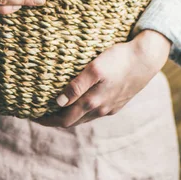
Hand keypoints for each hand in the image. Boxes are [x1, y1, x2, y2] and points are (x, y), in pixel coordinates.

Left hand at [37, 30, 170, 127]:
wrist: (147, 58)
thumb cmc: (119, 59)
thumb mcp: (95, 68)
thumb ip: (77, 86)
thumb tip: (59, 102)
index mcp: (93, 102)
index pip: (64, 119)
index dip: (47, 119)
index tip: (33, 115)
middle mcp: (101, 109)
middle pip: (73, 121)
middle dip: (55, 119)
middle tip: (39, 113)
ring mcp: (111, 107)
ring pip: (85, 117)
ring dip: (70, 115)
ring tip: (57, 108)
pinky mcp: (119, 102)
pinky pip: (96, 111)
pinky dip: (83, 110)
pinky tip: (81, 101)